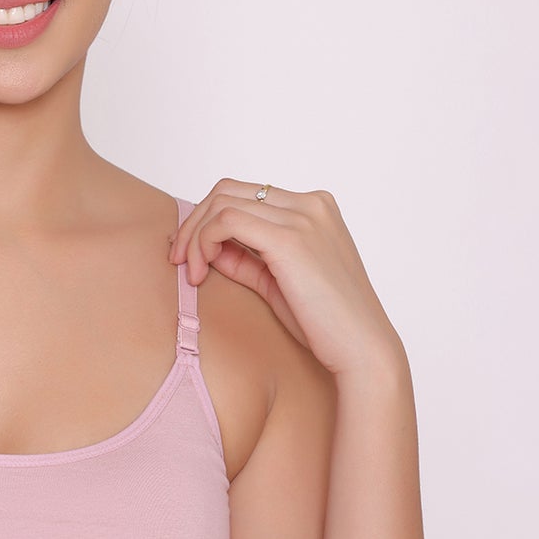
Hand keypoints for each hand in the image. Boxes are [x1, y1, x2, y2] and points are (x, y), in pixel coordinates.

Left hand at [169, 180, 402, 377]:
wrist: (361, 348)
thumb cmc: (324, 322)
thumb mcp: (276, 282)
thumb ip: (246, 259)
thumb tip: (209, 250)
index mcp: (315, 208)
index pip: (245, 194)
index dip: (208, 219)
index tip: (192, 254)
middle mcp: (310, 204)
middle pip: (228, 190)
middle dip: (193, 223)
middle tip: (178, 260)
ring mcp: (302, 217)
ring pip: (222, 203)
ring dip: (194, 236)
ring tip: (190, 272)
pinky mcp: (289, 239)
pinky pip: (226, 221)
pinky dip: (203, 242)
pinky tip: (201, 271)